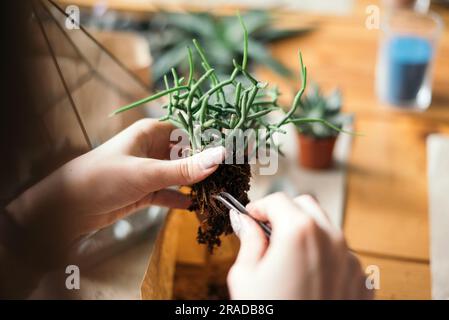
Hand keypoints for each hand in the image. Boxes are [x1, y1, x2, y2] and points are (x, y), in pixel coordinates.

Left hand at [7, 119, 224, 260]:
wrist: (67, 207)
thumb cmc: (102, 177)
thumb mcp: (147, 172)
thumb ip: (185, 168)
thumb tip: (221, 155)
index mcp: (152, 132)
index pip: (190, 132)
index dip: (212, 140)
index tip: (235, 151)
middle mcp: (152, 149)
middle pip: (188, 155)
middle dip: (207, 166)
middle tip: (232, 176)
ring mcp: (149, 171)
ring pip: (180, 176)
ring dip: (196, 185)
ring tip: (219, 193)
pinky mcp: (145, 191)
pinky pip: (170, 194)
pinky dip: (181, 200)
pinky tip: (196, 208)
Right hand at [227, 192, 372, 299]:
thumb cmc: (271, 315)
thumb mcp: (246, 276)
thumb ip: (248, 240)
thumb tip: (243, 221)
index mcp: (299, 231)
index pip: (277, 199)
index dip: (259, 206)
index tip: (251, 216)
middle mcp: (330, 238)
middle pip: (305, 205)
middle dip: (285, 212)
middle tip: (269, 232)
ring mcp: (349, 258)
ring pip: (326, 227)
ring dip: (307, 231)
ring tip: (288, 257)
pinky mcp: (360, 278)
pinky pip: (341, 252)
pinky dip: (324, 254)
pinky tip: (309, 275)